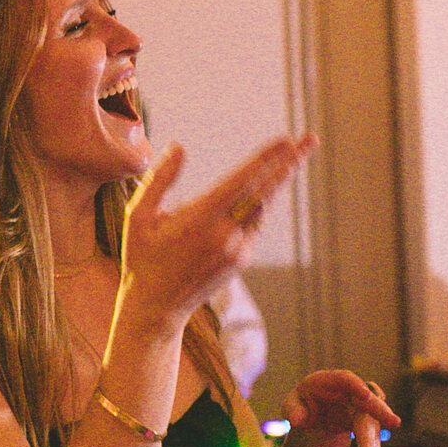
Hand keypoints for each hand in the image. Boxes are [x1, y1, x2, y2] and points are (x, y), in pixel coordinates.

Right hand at [117, 137, 313, 331]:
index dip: (265, 158)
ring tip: (291, 158)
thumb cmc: (142, 258)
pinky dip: (256, 205)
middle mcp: (224, 234)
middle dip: (289, 162)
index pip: (241, 181)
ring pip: (262, 207)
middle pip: (265, 191)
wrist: (157, 307)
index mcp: (199, 219)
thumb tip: (179, 148)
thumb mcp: (138, 217)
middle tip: (310, 139)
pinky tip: (257, 192)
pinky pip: (253, 225)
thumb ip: (159, 180)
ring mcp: (237, 249)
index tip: (284, 140)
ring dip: (276, 181)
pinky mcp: (241, 259)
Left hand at [283, 369, 400, 446]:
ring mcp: (362, 410)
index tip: (367, 395)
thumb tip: (297, 420)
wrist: (315, 413)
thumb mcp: (292, 405)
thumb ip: (292, 410)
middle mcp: (352, 394)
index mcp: (331, 382)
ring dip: (372, 446)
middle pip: (368, 402)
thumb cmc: (302, 404)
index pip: (347, 379)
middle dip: (381, 412)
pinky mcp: (366, 426)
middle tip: (394, 423)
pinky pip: (371, 442)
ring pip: (372, 426)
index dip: (357, 386)